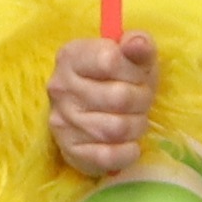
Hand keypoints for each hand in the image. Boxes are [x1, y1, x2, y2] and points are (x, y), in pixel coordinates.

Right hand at [48, 35, 160, 178]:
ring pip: (116, 129)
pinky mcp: (69, 150)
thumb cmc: (119, 79)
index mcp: (71, 56)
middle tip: (142, 101)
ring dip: (137, 126)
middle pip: (119, 98)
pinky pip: (107, 157)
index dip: (134, 70)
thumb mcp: (132, 57)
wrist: (96, 111)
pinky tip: (130, 145)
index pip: (110, 60)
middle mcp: (60, 87)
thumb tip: (138, 44)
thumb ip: (138, 45)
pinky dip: (127, 153)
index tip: (138, 75)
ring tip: (135, 120)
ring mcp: (61, 121)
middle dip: (142, 101)